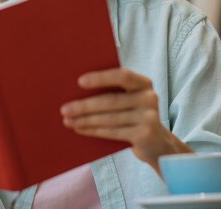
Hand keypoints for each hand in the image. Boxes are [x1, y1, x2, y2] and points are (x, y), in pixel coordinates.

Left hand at [60, 68, 191, 174]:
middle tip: (64, 109)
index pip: (123, 76)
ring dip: (85, 120)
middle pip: (112, 100)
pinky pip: (113, 132)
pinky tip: (80, 128)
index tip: (80, 81)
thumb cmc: (134, 115)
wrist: (157, 143)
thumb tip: (76, 90)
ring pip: (110, 118)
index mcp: (143, 83)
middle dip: (85, 105)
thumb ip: (113, 91)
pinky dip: (94, 130)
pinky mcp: (144, 134)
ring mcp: (149, 117)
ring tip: (67, 120)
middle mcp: (149, 98)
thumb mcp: (129, 99)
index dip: (101, 78)